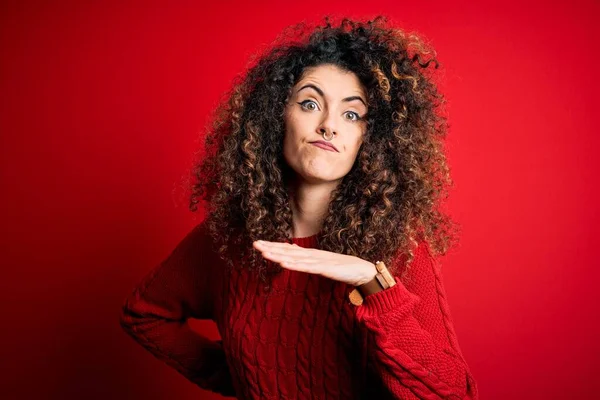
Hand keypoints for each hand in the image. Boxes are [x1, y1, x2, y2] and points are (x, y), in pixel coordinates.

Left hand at [252, 240, 376, 285]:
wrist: (361, 271)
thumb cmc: (342, 268)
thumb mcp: (321, 264)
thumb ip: (308, 261)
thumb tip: (294, 256)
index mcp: (310, 254)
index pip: (288, 249)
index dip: (273, 246)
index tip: (259, 244)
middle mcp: (312, 255)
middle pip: (288, 251)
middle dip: (271, 248)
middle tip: (255, 244)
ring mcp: (317, 261)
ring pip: (294, 258)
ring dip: (279, 255)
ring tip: (264, 252)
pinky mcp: (324, 268)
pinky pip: (307, 267)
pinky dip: (295, 265)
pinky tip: (284, 263)